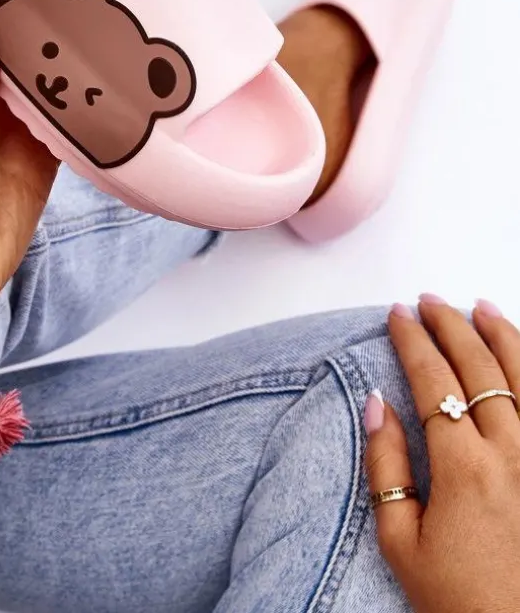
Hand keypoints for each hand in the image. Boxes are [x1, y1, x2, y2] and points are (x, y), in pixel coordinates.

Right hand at [365, 298, 519, 612]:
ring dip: (501, 334)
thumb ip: (386, 466)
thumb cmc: (459, 598)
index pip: (432, 380)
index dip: (412, 340)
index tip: (397, 315)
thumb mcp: (400, 542)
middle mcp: (511, 454)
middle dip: (449, 325)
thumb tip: (377, 404)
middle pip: (478, 366)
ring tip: (480, 307)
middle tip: (429, 301)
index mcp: (463, 468)